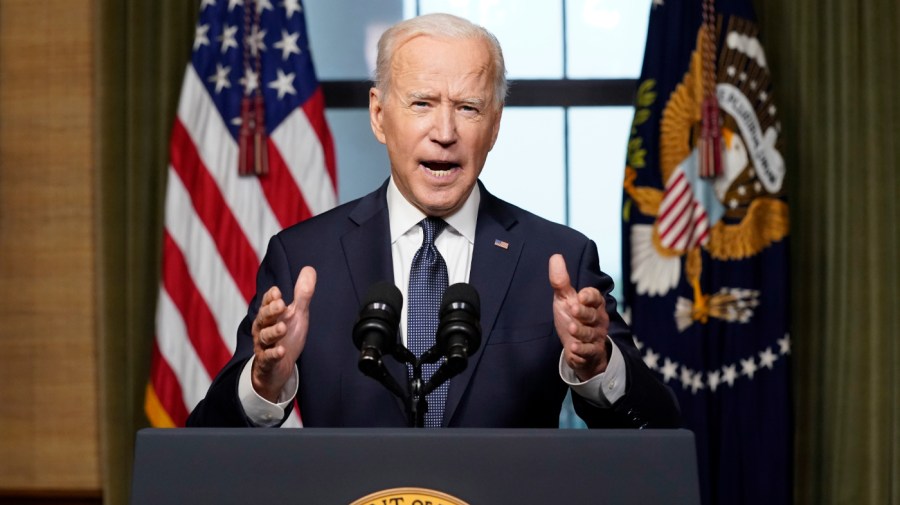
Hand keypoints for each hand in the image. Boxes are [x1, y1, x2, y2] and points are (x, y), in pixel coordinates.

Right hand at [251, 266, 316, 401]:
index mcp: (269, 315)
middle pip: (264, 317)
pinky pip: (268, 358)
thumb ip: (302, 294)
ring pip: (265, 337)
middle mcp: (263, 328)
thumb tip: (310, 269)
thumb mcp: (297, 314)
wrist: (278, 367)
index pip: (267, 303)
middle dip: (271, 311)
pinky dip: (273, 355)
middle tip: (281, 304)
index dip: (271, 298)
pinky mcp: (267, 362)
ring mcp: (264, 346)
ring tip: (283, 327)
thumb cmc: (286, 336)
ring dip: (273, 332)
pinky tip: (281, 351)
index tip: (277, 292)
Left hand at [549, 254, 609, 380]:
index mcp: (593, 304)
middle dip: (584, 313)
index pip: (595, 297)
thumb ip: (561, 281)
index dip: (589, 296)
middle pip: (593, 315)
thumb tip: (555, 256)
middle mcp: (598, 320)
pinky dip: (582, 351)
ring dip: (581, 331)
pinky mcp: (591, 353)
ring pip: (591, 334)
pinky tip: (573, 349)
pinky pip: (589, 352)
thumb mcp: (565, 299)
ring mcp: (596, 337)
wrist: (578, 347)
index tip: (580, 295)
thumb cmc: (572, 317)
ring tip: (572, 329)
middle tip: (573, 309)